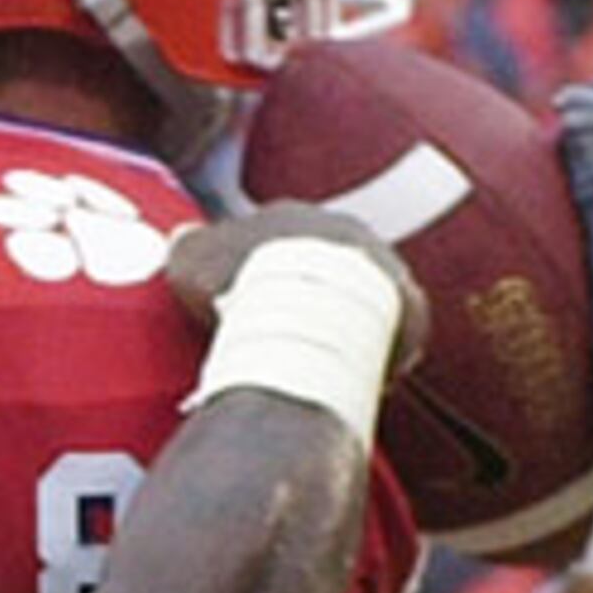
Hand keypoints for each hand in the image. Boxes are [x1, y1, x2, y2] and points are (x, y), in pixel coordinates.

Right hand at [171, 200, 429, 379]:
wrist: (301, 311)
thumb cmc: (241, 285)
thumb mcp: (192, 257)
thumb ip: (188, 244)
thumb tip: (184, 237)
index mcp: (294, 216)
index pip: (277, 240)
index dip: (259, 271)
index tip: (246, 303)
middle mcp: (346, 231)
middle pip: (325, 264)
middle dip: (309, 292)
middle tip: (285, 333)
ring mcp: (382, 267)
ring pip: (362, 296)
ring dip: (346, 321)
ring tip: (321, 359)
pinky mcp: (408, 308)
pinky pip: (393, 332)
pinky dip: (378, 351)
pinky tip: (356, 377)